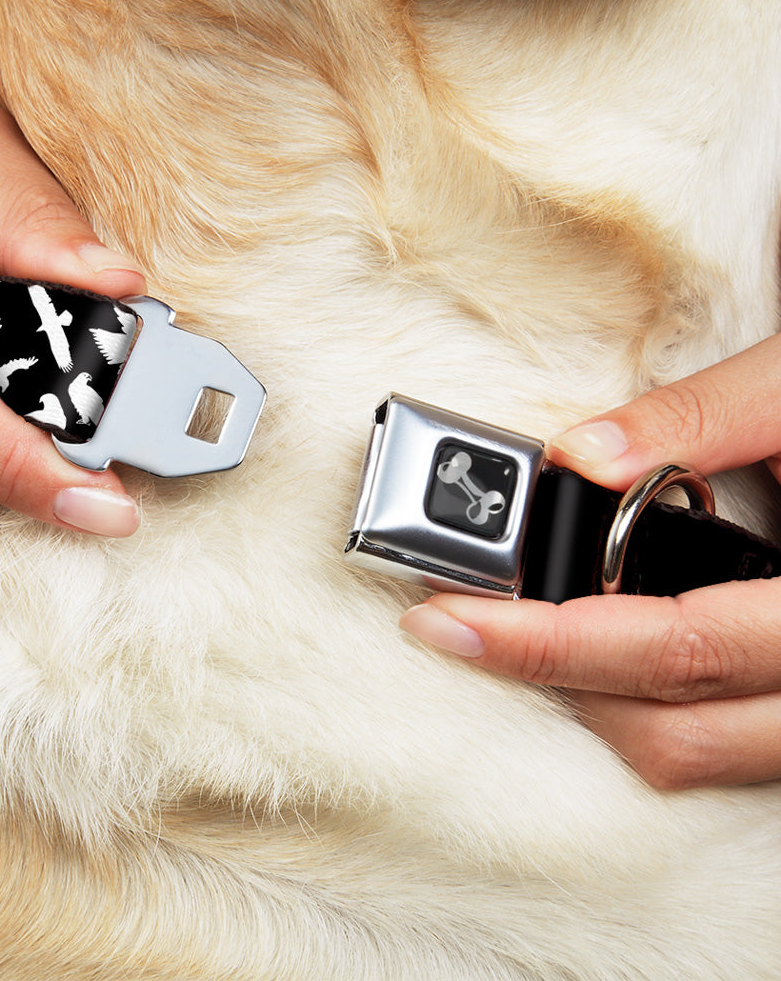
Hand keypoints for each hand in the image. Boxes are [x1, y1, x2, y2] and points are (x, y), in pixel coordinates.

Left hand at [401, 333, 780, 788]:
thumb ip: (699, 419)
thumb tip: (579, 455)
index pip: (676, 648)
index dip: (549, 643)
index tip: (449, 619)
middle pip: (673, 730)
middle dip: (550, 680)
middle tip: (460, 624)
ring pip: (696, 754)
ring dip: (594, 702)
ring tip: (518, 633)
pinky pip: (723, 743)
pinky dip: (647, 705)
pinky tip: (600, 647)